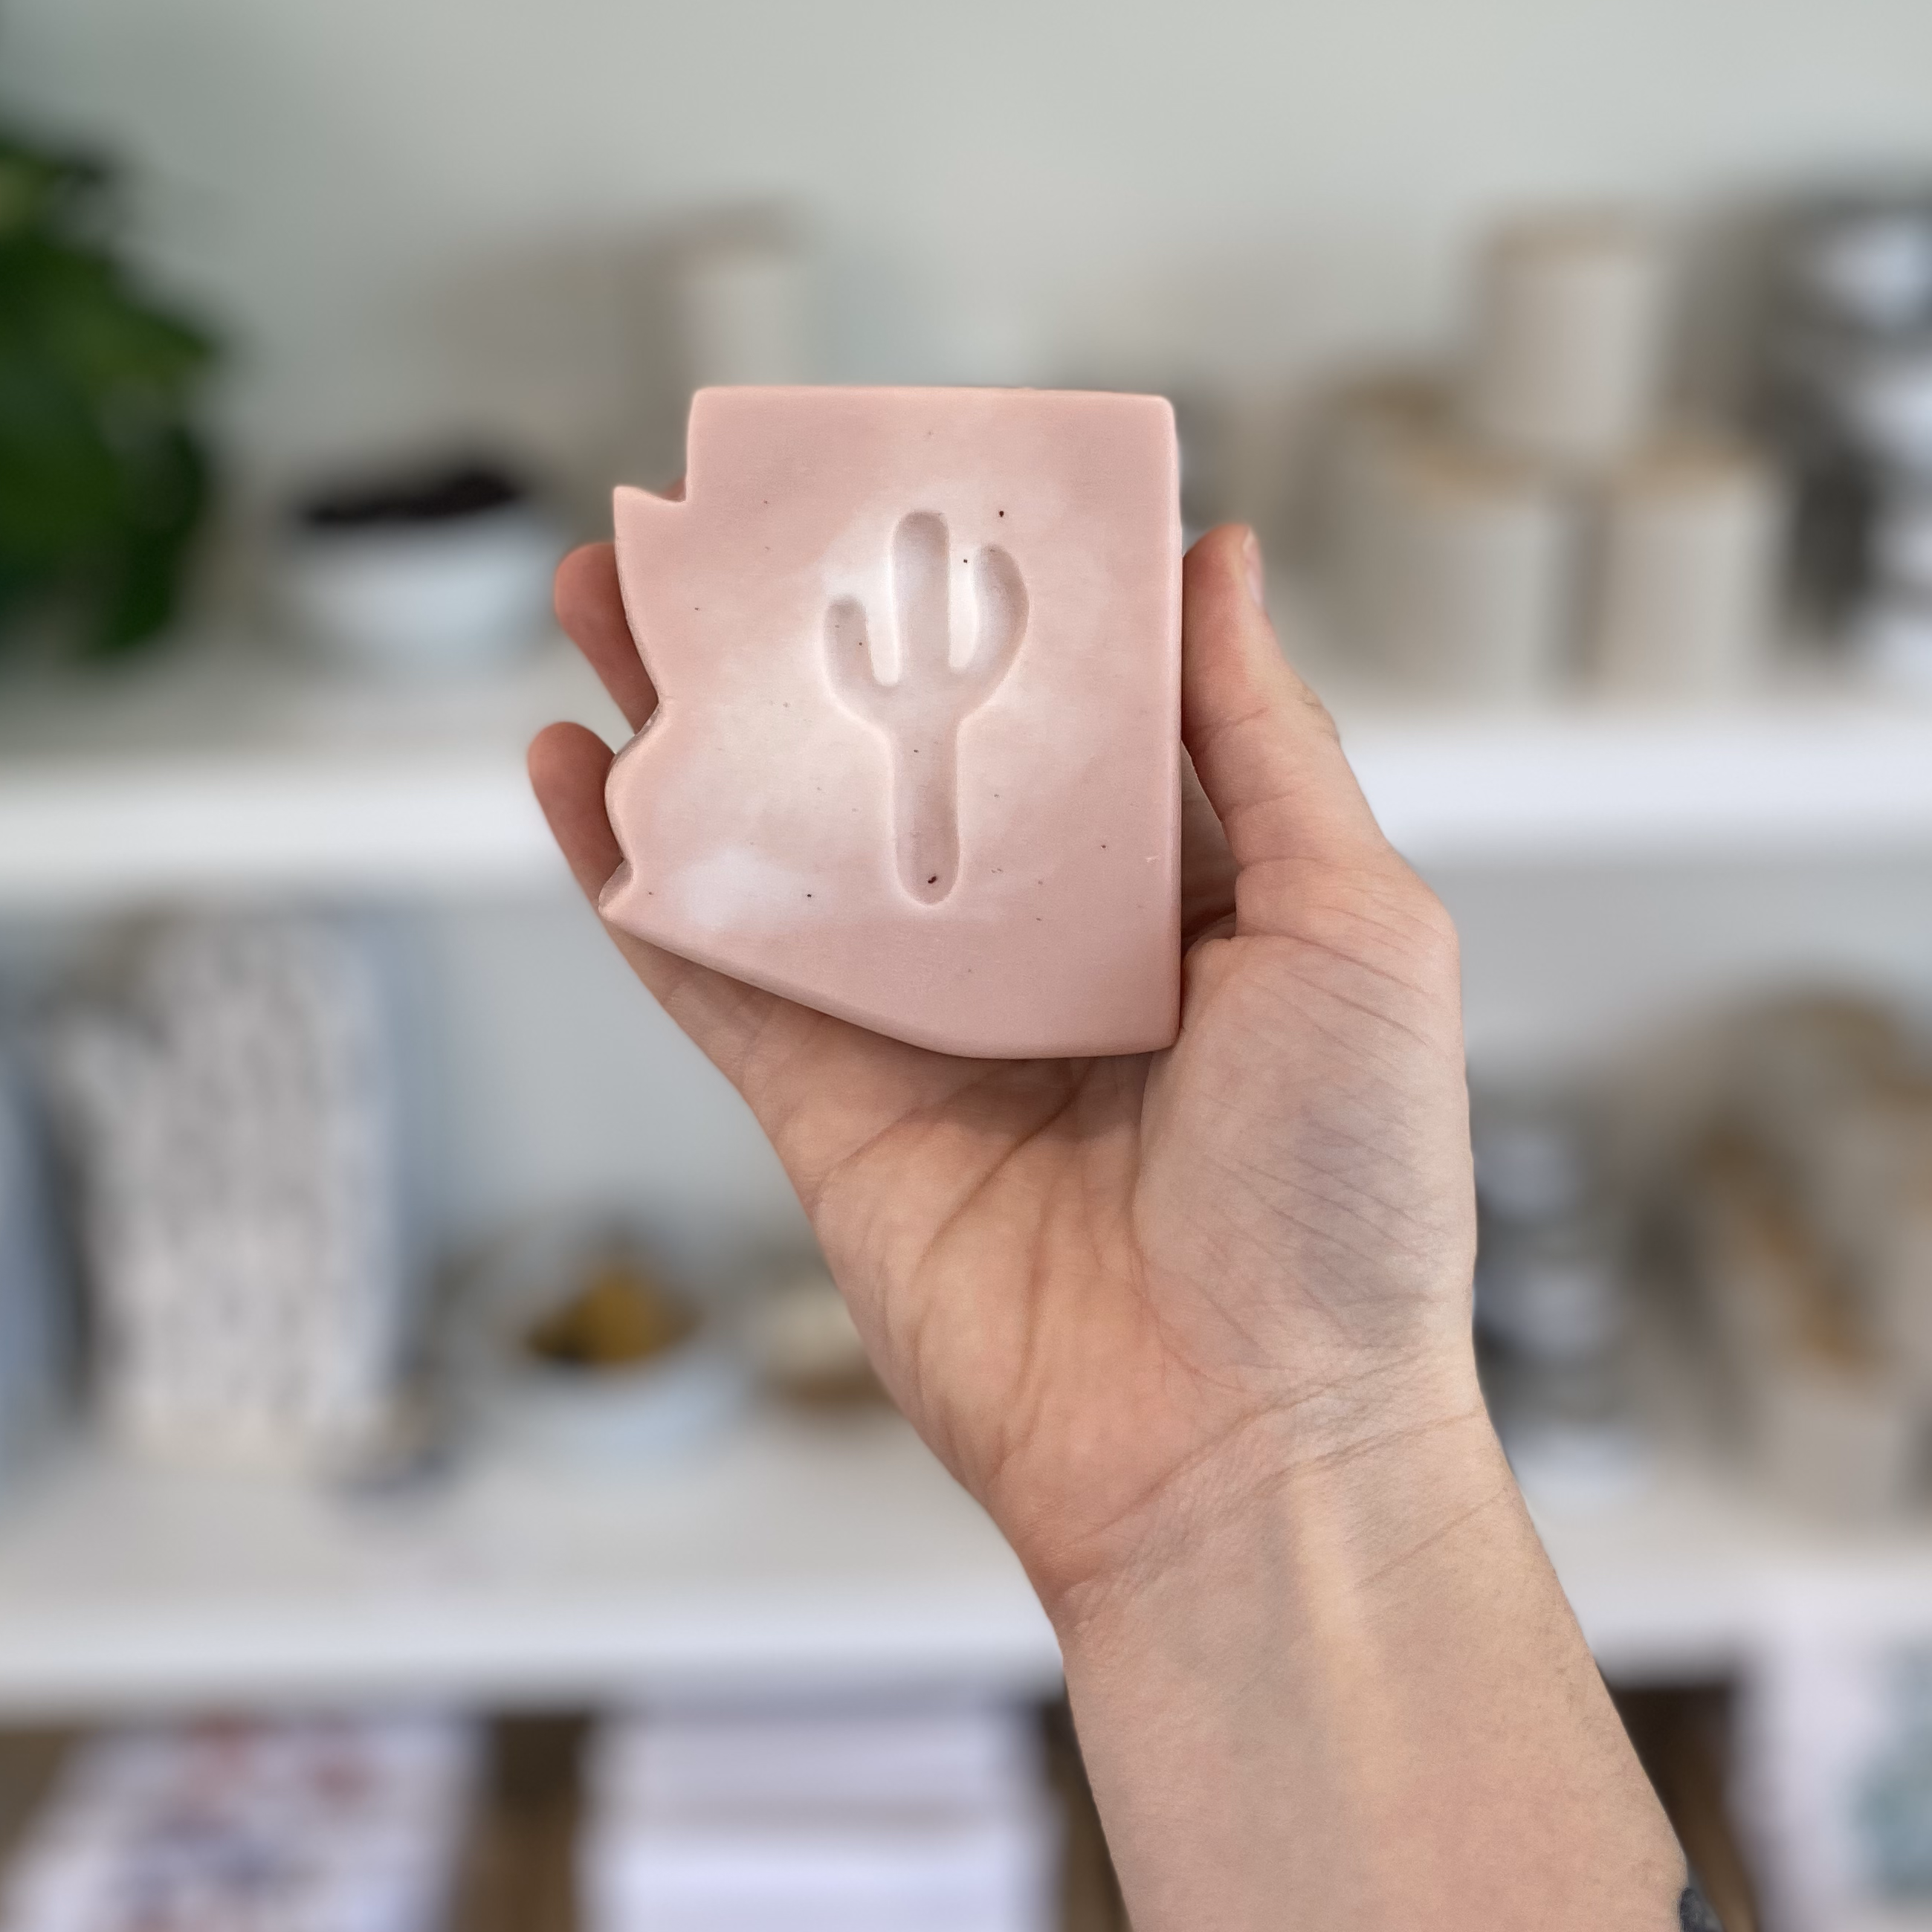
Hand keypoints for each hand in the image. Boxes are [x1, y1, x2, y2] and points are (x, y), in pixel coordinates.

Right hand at [529, 523, 1481, 1625]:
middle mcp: (1045, 943)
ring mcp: (925, 1026)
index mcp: (1188, 887)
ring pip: (782, 840)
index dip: (983, 591)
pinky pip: (714, 972)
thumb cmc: (1349, 1197)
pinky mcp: (830, 1111)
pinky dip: (634, 875)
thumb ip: (1268, 742)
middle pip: (897, 751)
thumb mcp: (1358, 927)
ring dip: (689, 721)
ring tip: (603, 595)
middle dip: (802, 636)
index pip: (1063, 701)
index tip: (907, 484)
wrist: (1250, 1447)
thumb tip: (1219, 556)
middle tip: (708, 520)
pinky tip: (574, 771)